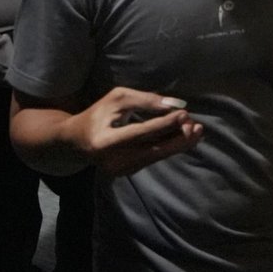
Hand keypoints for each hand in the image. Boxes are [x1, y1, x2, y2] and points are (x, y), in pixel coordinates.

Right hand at [62, 87, 201, 176]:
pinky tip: (183, 139)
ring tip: (196, 131)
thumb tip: (174, 104)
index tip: (184, 114)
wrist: (75, 140)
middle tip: (197, 127)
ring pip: (155, 156)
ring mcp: (119, 170)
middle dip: (178, 139)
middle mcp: (112, 160)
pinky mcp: (126, 172)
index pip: (140, 133)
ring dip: (178, 144)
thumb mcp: (117, 98)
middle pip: (153, 151)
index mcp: (105, 141)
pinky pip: (152, 159)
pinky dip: (168, 148)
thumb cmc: (97, 114)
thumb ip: (145, 100)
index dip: (164, 124)